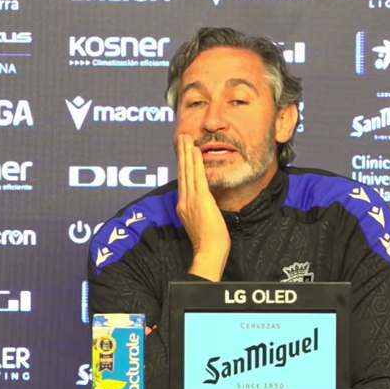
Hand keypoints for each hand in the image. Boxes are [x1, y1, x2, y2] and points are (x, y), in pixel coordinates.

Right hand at [176, 134, 229, 281]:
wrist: (209, 251)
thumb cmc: (209, 241)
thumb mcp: (201, 220)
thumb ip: (200, 208)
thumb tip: (204, 200)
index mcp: (183, 205)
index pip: (182, 180)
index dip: (182, 164)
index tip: (182, 150)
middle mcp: (184, 200)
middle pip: (182, 172)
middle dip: (181, 153)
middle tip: (180, 137)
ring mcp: (191, 199)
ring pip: (187, 171)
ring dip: (186, 153)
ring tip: (185, 138)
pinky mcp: (200, 199)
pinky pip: (197, 177)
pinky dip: (195, 163)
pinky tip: (195, 151)